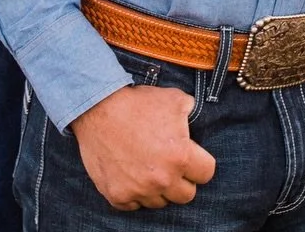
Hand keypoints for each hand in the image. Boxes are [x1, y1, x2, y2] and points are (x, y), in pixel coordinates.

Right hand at [70, 84, 216, 209]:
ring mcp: (139, 190)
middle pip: (186, 195)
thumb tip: (194, 118)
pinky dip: (134, 193)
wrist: (99, 108)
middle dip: (182, 180)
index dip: (201, 164)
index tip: (192, 158)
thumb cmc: (138, 103)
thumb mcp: (174, 98)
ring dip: (158, 188)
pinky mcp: (118, 196)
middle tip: (170, 164)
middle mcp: (162, 179)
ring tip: (148, 166)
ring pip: (160, 202)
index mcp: (180, 156)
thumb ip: (190, 112)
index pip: (206, 174)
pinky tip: (131, 174)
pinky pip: (134, 205)